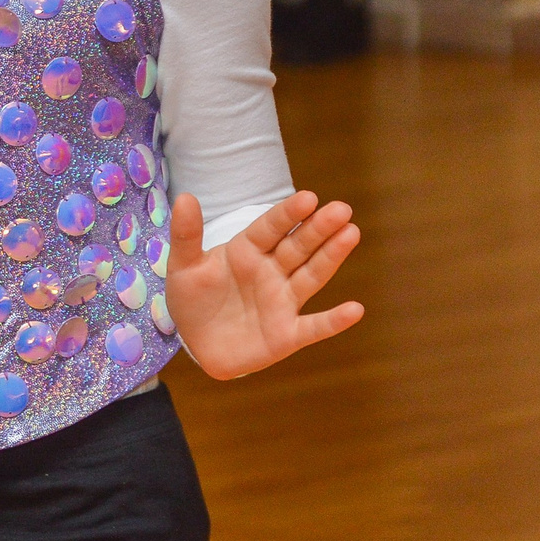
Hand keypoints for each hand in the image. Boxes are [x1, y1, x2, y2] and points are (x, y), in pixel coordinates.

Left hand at [161, 189, 363, 378]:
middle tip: (342, 209)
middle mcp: (271, 272)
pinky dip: (333, 321)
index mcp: (247, 251)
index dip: (288, 214)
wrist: (196, 343)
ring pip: (311, 276)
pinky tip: (355, 310)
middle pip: (298, 247)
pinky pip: (313, 327)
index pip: (271, 228)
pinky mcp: (287, 335)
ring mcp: (282, 302)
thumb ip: (186, 234)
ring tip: (351, 234)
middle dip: (319, 228)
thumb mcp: (183, 266)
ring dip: (331, 257)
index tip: (309, 197)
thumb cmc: (193, 299)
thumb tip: (185, 197)